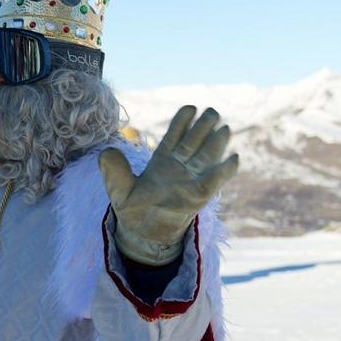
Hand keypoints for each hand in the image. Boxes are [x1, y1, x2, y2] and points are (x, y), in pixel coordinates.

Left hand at [99, 106, 238, 264]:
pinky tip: (233, 158)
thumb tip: (107, 152)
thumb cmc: (133, 208)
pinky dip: (224, 171)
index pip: (174, 136)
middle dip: (203, 126)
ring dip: (216, 143)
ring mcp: (190, 179)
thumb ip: (114, 171)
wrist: (143, 233)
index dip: (182, 122)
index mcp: (161, 160)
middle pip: (194, 142)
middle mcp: (179, 166)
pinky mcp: (198, 196)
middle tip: (212, 111)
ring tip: (224, 128)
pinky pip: (213, 181)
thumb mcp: (119, 189)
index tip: (190, 108)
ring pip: (206, 157)